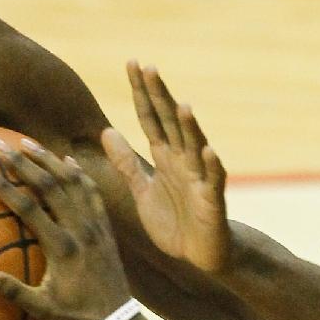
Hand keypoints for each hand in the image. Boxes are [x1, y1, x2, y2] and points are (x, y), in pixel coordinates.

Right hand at [0, 142, 131, 319]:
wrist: (117, 319)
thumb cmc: (76, 316)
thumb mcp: (42, 309)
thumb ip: (13, 291)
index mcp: (62, 248)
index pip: (29, 209)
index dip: (7, 188)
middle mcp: (80, 230)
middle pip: (51, 186)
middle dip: (24, 163)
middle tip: (1, 144)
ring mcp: (95, 226)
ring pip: (73, 183)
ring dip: (50, 160)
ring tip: (28, 143)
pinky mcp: (105, 227)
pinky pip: (93, 193)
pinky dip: (80, 174)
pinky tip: (67, 160)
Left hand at [103, 62, 231, 273]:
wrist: (200, 256)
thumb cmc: (174, 223)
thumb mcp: (142, 191)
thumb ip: (126, 163)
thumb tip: (106, 132)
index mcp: (164, 157)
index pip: (150, 117)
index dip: (141, 92)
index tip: (132, 63)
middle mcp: (183, 161)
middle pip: (170, 122)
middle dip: (159, 96)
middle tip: (148, 67)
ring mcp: (199, 179)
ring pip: (194, 146)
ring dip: (189, 126)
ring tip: (181, 105)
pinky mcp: (212, 200)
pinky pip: (213, 179)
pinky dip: (211, 165)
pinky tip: (207, 149)